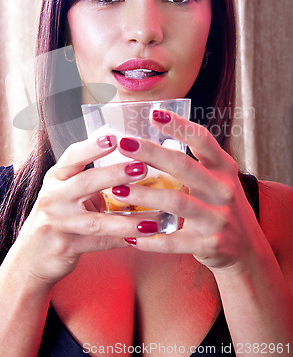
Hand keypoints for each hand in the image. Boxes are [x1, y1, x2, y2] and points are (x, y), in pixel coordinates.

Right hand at [10, 134, 150, 286]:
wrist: (31, 257)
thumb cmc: (58, 217)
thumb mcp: (66, 191)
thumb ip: (90, 177)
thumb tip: (131, 158)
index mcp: (56, 178)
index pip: (72, 156)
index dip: (93, 146)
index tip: (114, 138)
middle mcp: (52, 197)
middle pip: (85, 182)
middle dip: (115, 174)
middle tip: (142, 168)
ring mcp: (57, 223)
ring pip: (96, 221)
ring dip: (127, 220)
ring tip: (153, 218)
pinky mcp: (64, 247)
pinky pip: (100, 244)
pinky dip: (123, 240)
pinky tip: (144, 238)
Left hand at [113, 109, 263, 272]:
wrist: (247, 249)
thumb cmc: (220, 207)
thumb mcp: (216, 180)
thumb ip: (193, 163)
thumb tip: (150, 141)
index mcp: (223, 168)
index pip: (202, 139)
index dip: (179, 126)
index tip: (153, 113)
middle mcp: (223, 189)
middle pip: (183, 166)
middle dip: (151, 153)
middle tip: (124, 144)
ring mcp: (218, 217)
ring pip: (176, 202)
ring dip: (144, 195)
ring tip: (117, 191)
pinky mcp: (210, 244)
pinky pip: (174, 241)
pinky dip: (150, 239)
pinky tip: (129, 235)